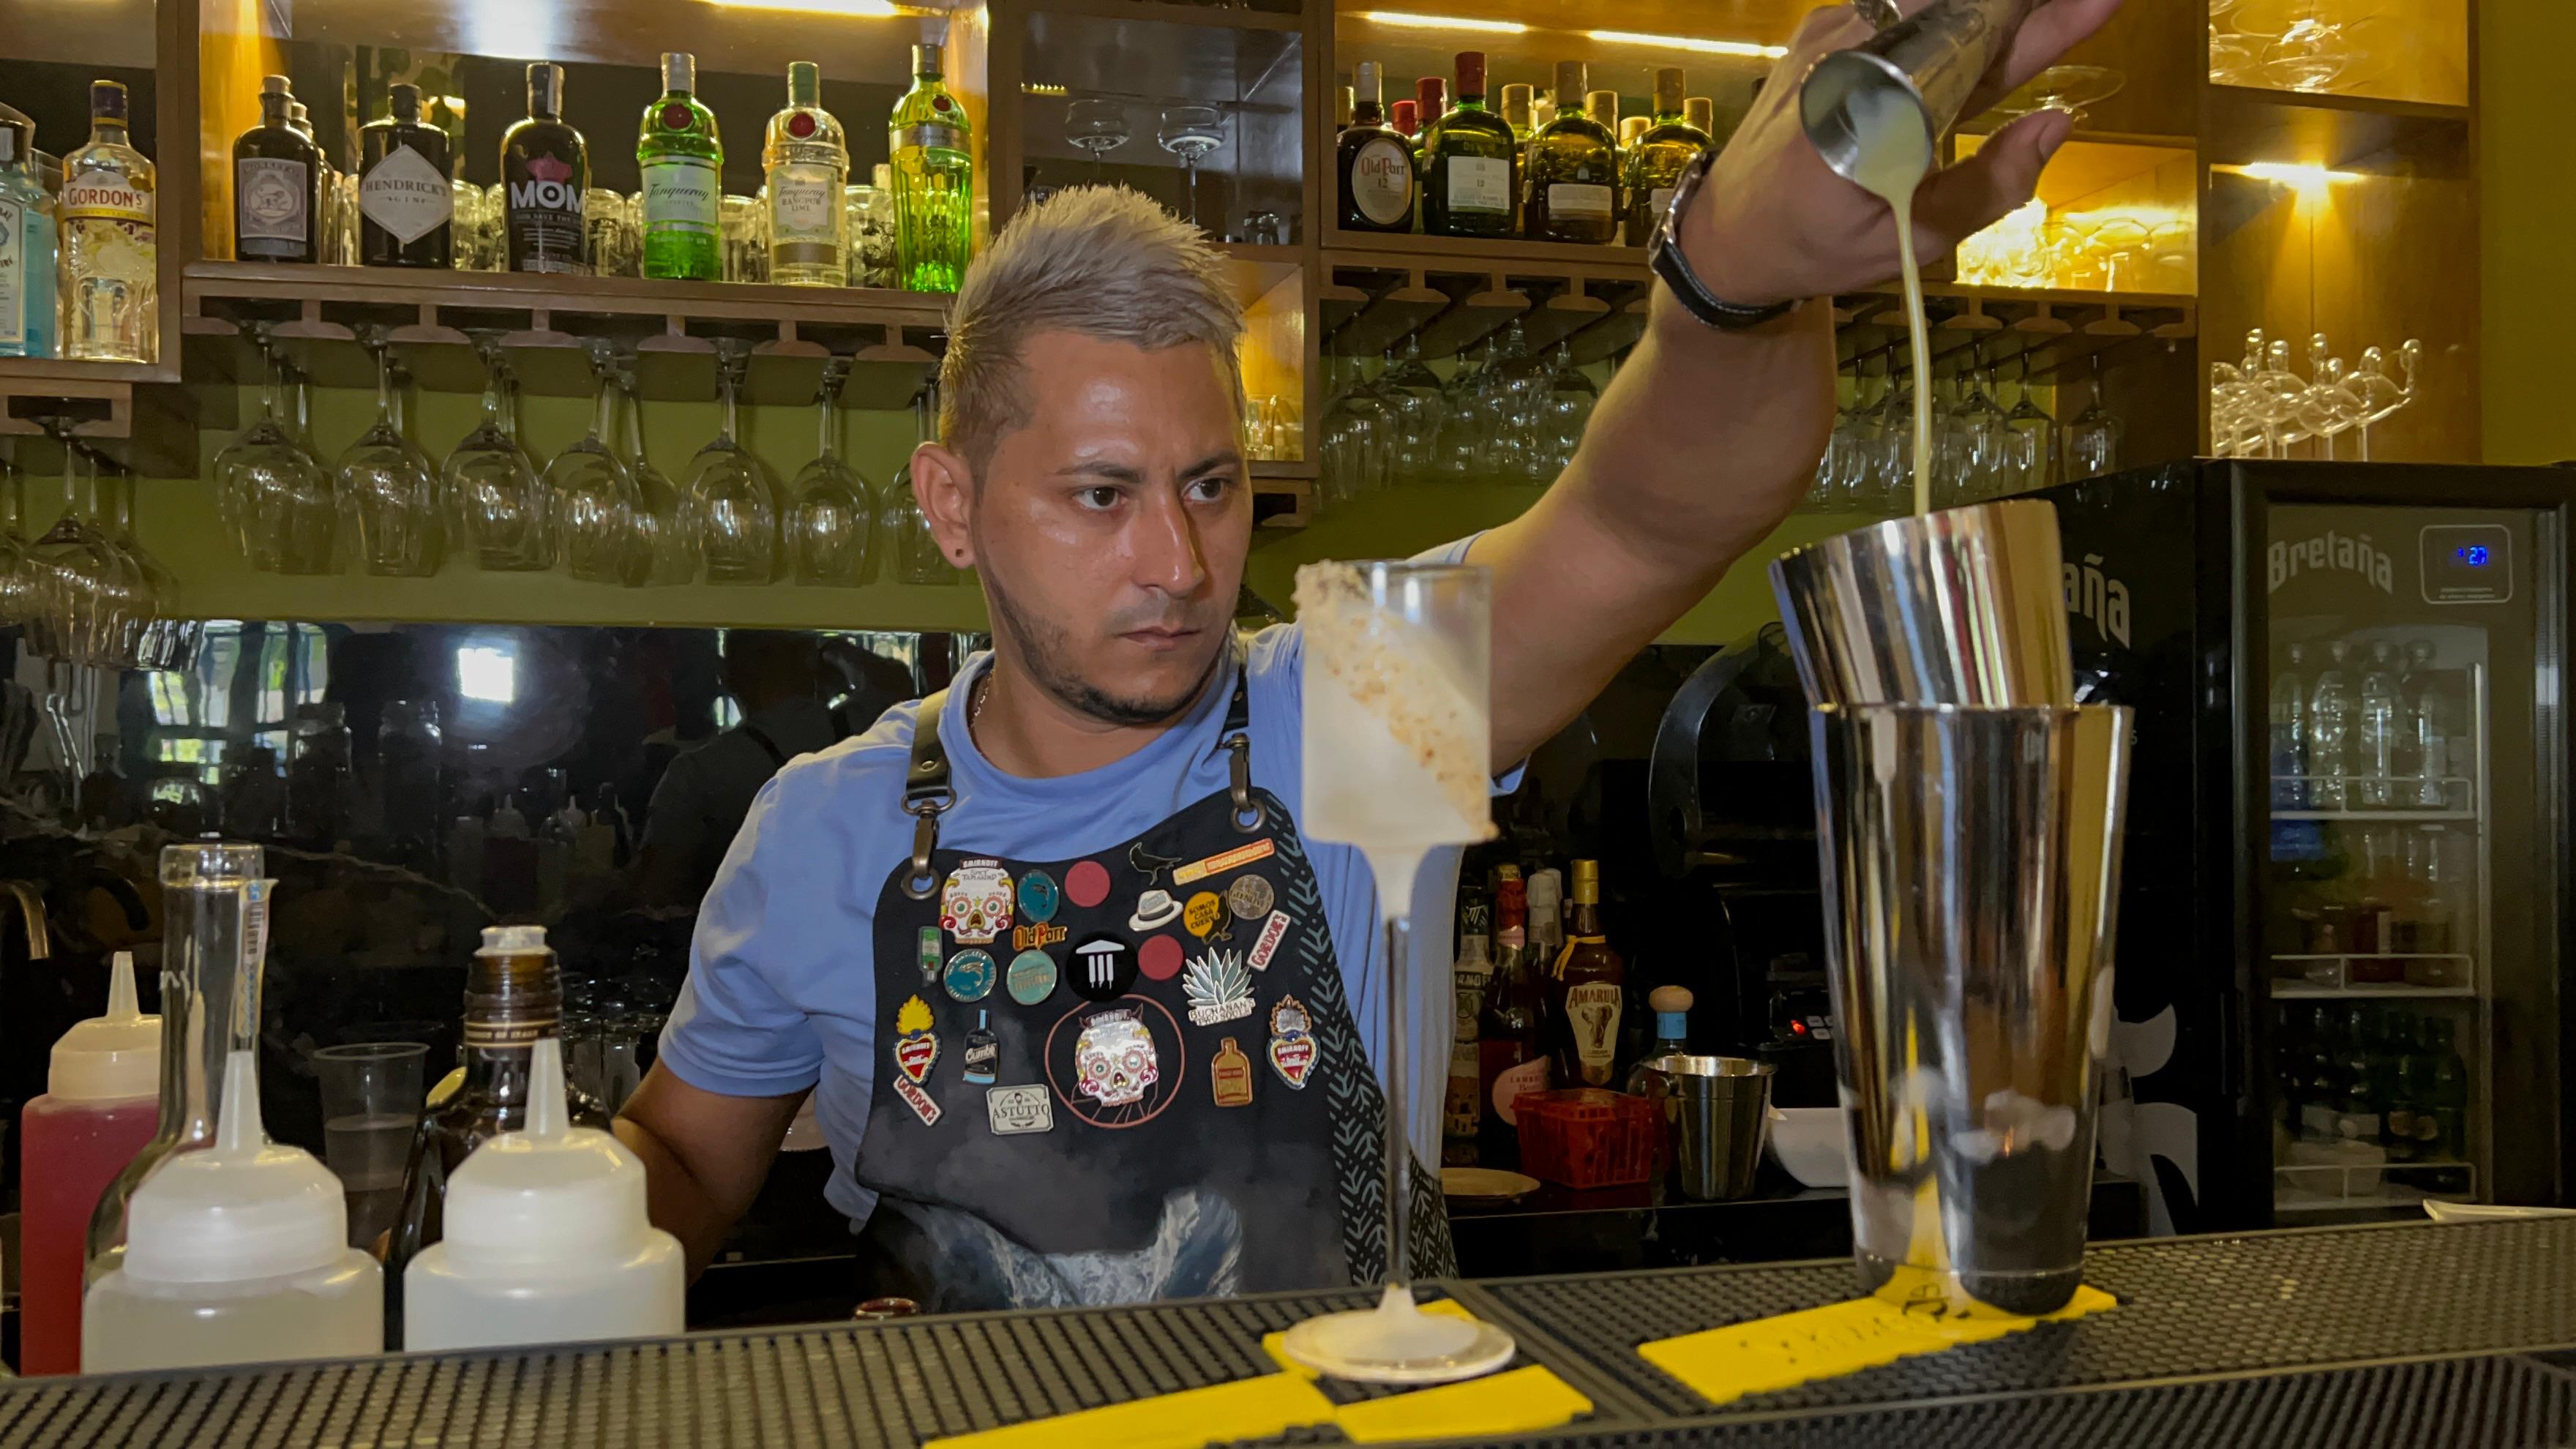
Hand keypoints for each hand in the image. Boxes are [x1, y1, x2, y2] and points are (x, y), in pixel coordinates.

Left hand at [1674, 0, 2124, 309]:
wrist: (1727, 232)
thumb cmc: (1816, 246)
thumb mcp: (1910, 242)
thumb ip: (1989, 187)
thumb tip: (2057, 123)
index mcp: (1873, 117)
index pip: (1971, 42)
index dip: (2035, 23)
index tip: (2093, 3)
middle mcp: (1850, 59)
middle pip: (1958, 8)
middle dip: (2022, 8)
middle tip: (2090, 4)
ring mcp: (1831, 35)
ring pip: (1931, 1)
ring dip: (1990, 9)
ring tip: (2054, 14)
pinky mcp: (1822, 28)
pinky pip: (1901, 3)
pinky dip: (1948, 10)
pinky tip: (1993, 17)